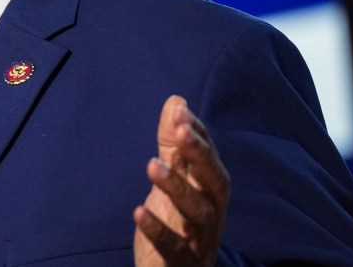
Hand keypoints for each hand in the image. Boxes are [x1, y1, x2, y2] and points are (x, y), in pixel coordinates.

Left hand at [133, 95, 229, 265]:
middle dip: (199, 154)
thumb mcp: (175, 180)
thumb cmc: (177, 222)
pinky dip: (158, 230)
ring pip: (197, 212)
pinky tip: (138, 211)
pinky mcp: (181, 261)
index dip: (197, 133)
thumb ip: (174, 145)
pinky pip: (173, 247)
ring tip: (152, 165)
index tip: (179, 110)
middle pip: (214, 180)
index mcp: (211, 190)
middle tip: (180, 129)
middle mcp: (212, 212)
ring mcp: (199, 238)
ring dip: (177, 187)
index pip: (209, 157)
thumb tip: (176, 101)